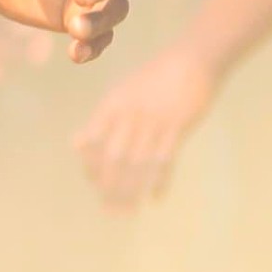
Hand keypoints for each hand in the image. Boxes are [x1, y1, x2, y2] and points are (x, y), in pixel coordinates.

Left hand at [76, 44, 215, 207]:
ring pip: (138, 163)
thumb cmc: (154, 78)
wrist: (192, 60)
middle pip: (115, 158)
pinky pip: (166, 160)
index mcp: (113, 104)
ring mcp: (155, 121)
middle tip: (108, 209)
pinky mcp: (178, 127)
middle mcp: (130, 114)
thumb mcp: (121, 92)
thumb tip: (79, 144)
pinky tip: (154, 198)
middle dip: (109, 186)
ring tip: (126, 211)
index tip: (93, 182)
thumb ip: (102, 119)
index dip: (91, 164)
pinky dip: (159, 181)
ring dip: (131, 190)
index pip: (94, 141)